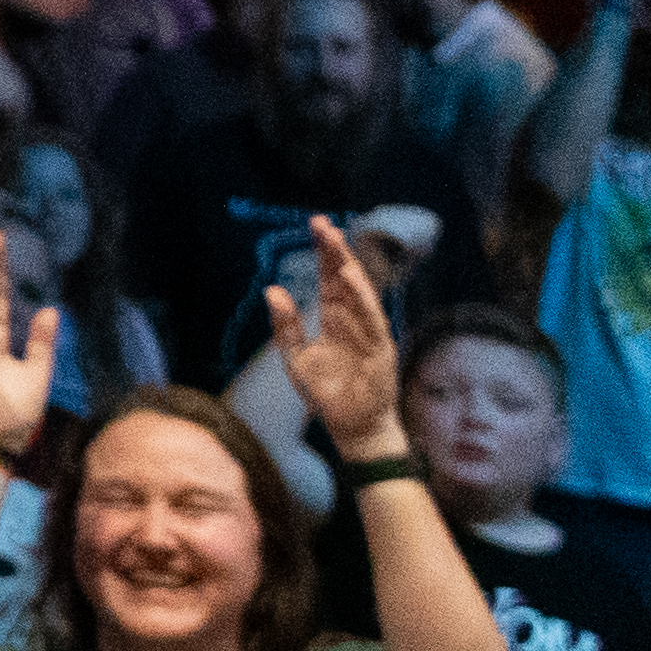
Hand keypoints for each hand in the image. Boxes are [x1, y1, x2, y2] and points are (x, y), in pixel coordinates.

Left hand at [267, 215, 403, 451]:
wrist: (353, 426)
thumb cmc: (327, 393)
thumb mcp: (296, 358)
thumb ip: (285, 326)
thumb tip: (272, 290)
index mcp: (332, 319)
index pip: (328, 279)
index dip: (323, 253)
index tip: (315, 225)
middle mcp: (352, 320)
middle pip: (344, 279)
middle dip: (335, 251)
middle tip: (322, 224)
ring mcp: (368, 332)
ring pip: (360, 293)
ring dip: (348, 268)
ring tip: (336, 243)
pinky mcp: (379, 348)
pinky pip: (371, 319)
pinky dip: (362, 299)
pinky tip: (351, 280)